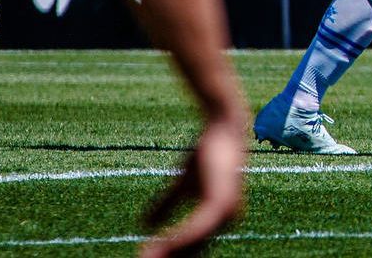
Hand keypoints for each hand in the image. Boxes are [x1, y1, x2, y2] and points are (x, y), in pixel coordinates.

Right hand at [138, 114, 245, 257]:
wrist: (222, 127)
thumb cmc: (206, 154)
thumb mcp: (181, 184)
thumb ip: (166, 204)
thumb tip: (144, 224)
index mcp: (219, 218)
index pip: (193, 247)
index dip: (172, 256)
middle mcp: (227, 219)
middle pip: (193, 251)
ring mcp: (226, 211)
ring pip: (193, 243)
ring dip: (168, 254)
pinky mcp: (220, 201)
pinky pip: (197, 228)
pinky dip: (177, 239)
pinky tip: (161, 249)